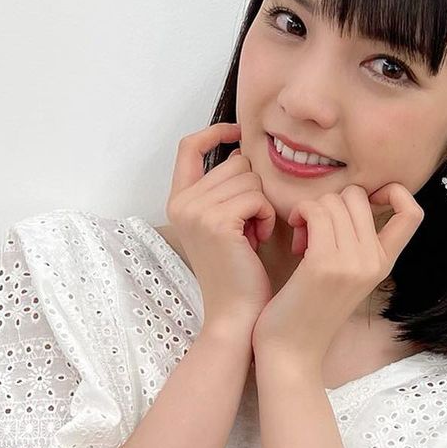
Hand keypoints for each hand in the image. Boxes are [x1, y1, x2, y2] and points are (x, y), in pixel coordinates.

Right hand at [165, 122, 277, 333]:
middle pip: (234, 162)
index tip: (237, 133)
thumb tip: (241, 152)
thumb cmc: (240, 273)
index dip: (214, 133)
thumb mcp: (226, 224)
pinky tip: (260, 240)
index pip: (189, 146)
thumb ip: (224, 190)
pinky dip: (268, 216)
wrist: (236, 315)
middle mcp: (181, 203)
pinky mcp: (216, 222)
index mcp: (178, 201)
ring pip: (249, 179)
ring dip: (263, 205)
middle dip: (253, 189)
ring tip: (255, 235)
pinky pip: (256, 197)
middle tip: (251, 226)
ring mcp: (195, 211)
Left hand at [250, 183, 423, 368]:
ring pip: (333, 201)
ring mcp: (351, 263)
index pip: (413, 213)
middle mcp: (373, 262)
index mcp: (383, 264)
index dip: (395, 192)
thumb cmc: (309, 310)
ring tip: (301, 239)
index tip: (364, 200)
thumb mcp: (345, 277)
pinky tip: (295, 239)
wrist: (291, 352)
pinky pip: (315, 212)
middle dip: (330, 202)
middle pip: (358, 196)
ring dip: (309, 211)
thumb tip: (352, 201)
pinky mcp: (324, 264)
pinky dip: (300, 215)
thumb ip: (357, 244)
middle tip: (314, 230)